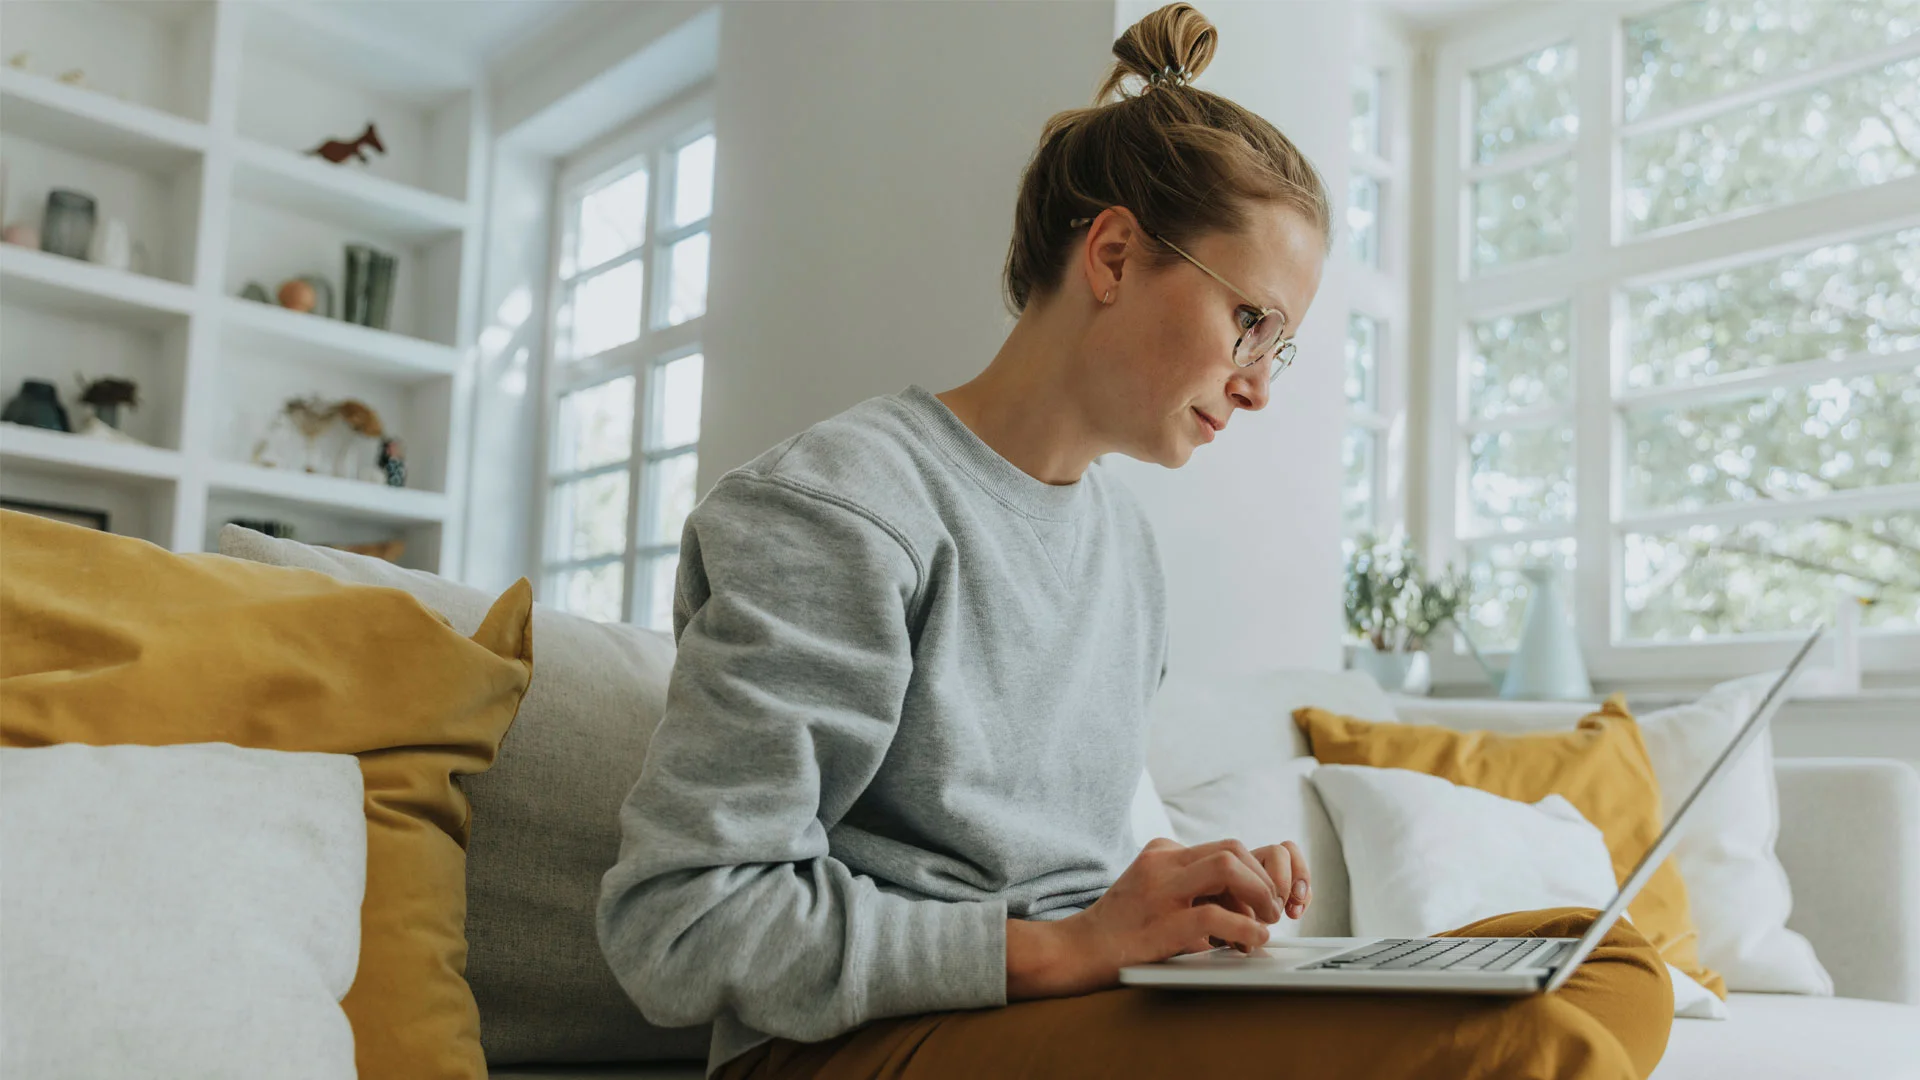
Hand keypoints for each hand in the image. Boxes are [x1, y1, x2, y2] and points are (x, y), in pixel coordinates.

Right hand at [1007, 838, 1298, 998]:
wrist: (1076, 951)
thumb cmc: (1120, 929)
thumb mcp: (1155, 893)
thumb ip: (1192, 888)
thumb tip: (1246, 900)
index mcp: (1162, 853)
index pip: (1224, 848)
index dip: (1255, 873)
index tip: (1264, 900)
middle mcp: (1162, 863)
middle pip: (1232, 849)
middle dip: (1264, 878)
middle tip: (1272, 910)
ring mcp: (1160, 891)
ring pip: (1227, 868)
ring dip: (1260, 894)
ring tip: (1266, 921)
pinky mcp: (1161, 923)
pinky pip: (1216, 915)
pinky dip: (1246, 928)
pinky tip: (1252, 941)